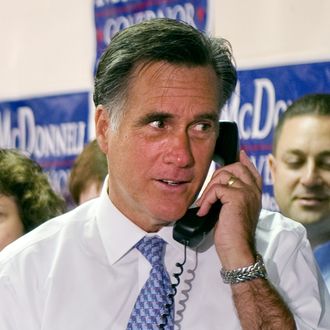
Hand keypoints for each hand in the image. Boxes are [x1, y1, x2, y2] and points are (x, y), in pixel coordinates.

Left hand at [195, 150, 261, 268]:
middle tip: (209, 192)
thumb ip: (230, 196)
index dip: (245, 161)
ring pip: (223, 176)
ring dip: (209, 189)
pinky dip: (206, 199)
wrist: (237, 250)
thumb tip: (219, 185)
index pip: (251, 170)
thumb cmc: (232, 234)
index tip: (240, 153)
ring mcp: (247, 192)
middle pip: (235, 167)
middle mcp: (254, 190)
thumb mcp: (232, 210)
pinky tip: (204, 211)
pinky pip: (216, 189)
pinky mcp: (237, 197)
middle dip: (217, 175)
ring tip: (204, 204)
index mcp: (254, 193)